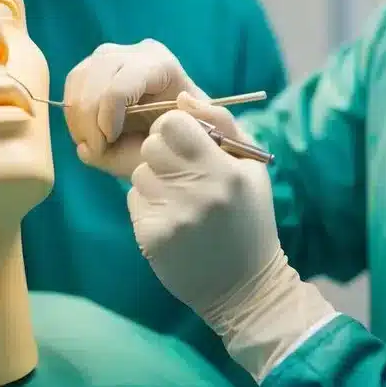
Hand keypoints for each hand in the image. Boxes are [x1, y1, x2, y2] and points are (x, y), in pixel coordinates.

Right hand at [62, 40, 207, 177]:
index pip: (120, 87)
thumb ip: (134, 150)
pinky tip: (85, 131)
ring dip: (77, 116)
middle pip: (96, 79)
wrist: (178, 120)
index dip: (106, 118)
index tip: (108, 143)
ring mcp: (115, 53)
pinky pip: (73, 81)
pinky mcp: (97, 61)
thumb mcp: (171, 142)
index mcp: (161, 65)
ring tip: (89, 142)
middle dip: (88, 119)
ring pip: (80, 78)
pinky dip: (73, 110)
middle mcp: (136, 52)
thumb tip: (97, 146)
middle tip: (95, 149)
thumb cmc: (180, 131)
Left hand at [129, 94, 337, 381]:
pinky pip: (134, 200)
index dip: (176, 129)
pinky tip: (172, 221)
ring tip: (181, 201)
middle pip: (151, 145)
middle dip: (163, 154)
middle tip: (182, 174)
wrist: (245, 288)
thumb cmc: (249, 218)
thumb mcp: (251, 168)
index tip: (186, 144)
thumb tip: (182, 98)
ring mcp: (173, 215)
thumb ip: (223, 123)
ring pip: (139, 173)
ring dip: (155, 181)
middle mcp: (199, 191)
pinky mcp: (152, 236)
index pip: (172, 123)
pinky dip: (148, 206)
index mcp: (226, 170)